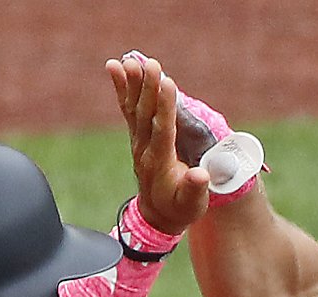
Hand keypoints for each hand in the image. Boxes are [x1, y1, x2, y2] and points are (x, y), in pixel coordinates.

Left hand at [106, 52, 210, 236]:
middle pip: (146, 114)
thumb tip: (200, 175)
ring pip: (134, 108)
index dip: (165, 106)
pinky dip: (122, 87)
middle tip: (150, 64)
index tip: (167, 83)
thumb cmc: (180, 209)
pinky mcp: (137, 136)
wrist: (158, 216)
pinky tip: (116, 66)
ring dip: (133, 83)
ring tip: (131, 59)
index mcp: (161, 163)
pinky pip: (127, 108)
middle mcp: (145, 149)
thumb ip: (196, 190)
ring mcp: (138, 141)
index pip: (162, 129)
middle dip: (148, 88)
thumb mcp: (192, 206)